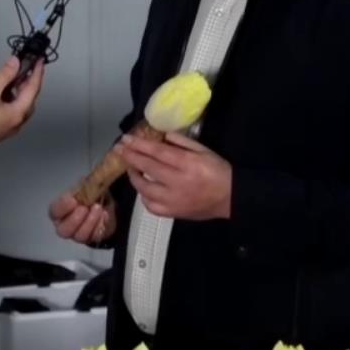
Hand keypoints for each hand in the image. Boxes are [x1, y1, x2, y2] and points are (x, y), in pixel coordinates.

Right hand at [0, 57, 43, 146]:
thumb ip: (4, 74)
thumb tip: (16, 63)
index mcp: (18, 113)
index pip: (33, 88)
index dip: (37, 72)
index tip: (40, 61)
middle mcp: (17, 123)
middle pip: (29, 99)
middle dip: (29, 82)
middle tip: (27, 68)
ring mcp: (8, 128)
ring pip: (20, 106)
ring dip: (20, 91)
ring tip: (14, 77)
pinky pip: (12, 112)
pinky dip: (12, 99)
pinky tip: (3, 93)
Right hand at [50, 191, 115, 245]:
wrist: (105, 207)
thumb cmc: (89, 196)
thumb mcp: (86, 186)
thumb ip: (83, 185)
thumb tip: (85, 180)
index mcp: (60, 210)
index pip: (54, 211)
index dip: (62, 207)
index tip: (73, 200)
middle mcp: (65, 225)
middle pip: (63, 230)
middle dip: (75, 219)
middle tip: (85, 208)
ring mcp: (77, 235)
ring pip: (79, 236)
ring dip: (90, 222)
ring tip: (98, 209)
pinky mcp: (90, 239)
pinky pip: (94, 237)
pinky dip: (100, 225)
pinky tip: (105, 215)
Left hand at [116, 131, 231, 220]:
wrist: (230, 198)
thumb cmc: (218, 171)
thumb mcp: (204, 150)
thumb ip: (182, 142)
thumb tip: (161, 136)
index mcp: (187, 164)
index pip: (157, 152)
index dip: (139, 145)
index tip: (126, 139)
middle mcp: (178, 182)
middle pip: (147, 168)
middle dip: (130, 157)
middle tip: (119, 149)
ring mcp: (174, 200)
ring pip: (145, 189)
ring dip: (134, 177)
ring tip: (130, 168)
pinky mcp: (173, 213)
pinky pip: (151, 206)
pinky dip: (143, 196)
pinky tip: (143, 188)